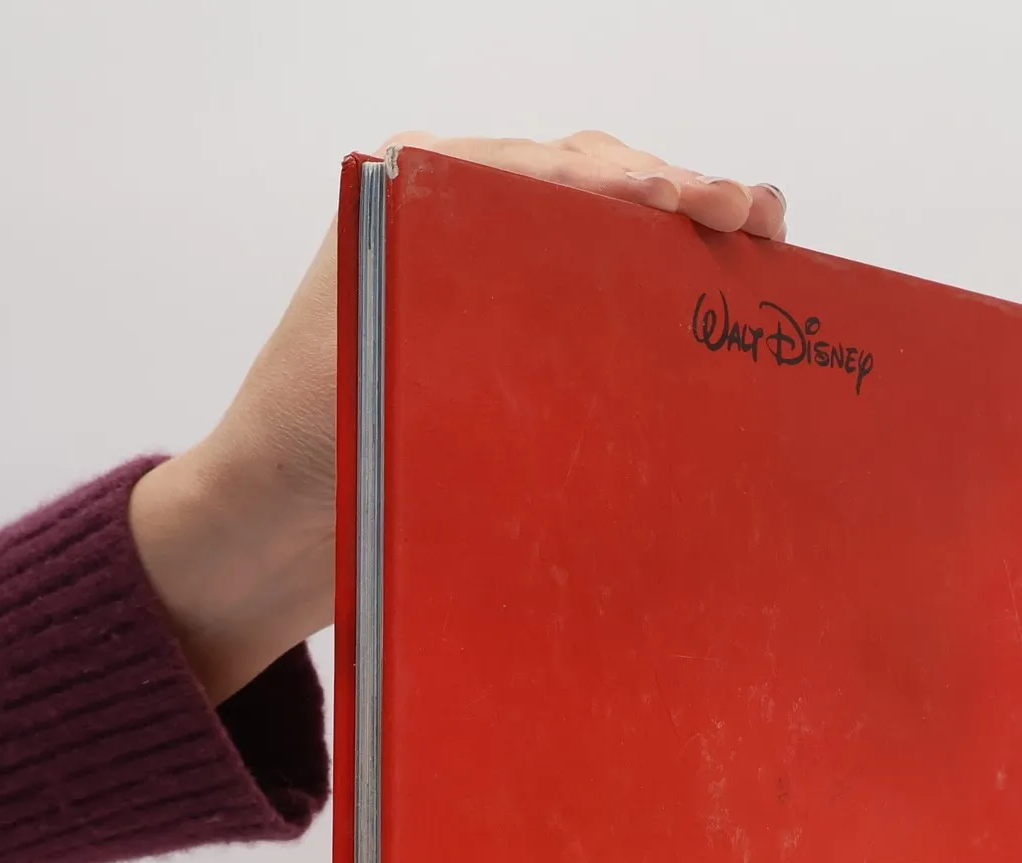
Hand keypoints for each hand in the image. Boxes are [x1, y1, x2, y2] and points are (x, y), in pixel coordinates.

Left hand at [132, 132, 786, 703]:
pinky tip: (712, 300)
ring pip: (600, 239)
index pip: (538, 172)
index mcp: (409, 207)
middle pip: (584, 187)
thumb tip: (551, 323)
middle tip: (747, 213)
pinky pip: (594, 306)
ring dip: (679, 237)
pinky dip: (656, 298)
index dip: (624, 182)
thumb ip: (442, 334)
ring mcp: (487, 288)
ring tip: (754, 234)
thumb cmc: (300, 453)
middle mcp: (452, 228)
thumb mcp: (367, 380)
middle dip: (673, 192)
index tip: (689, 199)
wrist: (266, 531)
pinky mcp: (512, 351)